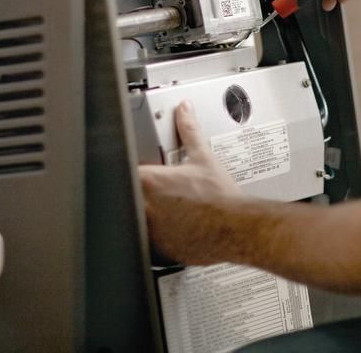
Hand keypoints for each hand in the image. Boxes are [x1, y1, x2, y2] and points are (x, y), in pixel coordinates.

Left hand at [138, 101, 241, 264]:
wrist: (236, 229)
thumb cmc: (220, 198)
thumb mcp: (203, 158)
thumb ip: (189, 130)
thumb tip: (184, 110)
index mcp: (150, 182)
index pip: (123, 170)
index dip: (130, 170)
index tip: (139, 171)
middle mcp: (144, 207)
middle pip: (126, 198)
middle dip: (137, 193)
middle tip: (158, 193)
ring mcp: (150, 231)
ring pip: (135, 221)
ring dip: (145, 215)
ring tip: (168, 211)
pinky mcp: (158, 250)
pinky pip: (148, 242)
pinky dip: (156, 235)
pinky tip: (174, 228)